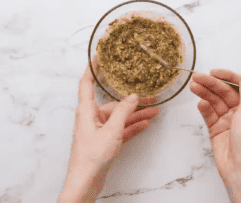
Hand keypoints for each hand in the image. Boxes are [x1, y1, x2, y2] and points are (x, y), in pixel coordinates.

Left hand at [58, 56, 158, 202]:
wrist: (86, 183)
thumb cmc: (92, 155)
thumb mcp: (111, 130)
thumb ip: (123, 112)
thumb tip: (133, 96)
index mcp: (87, 110)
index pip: (86, 82)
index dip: (92, 68)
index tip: (100, 56)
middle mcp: (92, 116)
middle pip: (113, 103)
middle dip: (132, 99)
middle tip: (148, 94)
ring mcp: (99, 129)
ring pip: (120, 117)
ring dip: (136, 114)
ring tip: (155, 109)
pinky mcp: (105, 140)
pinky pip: (121, 129)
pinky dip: (132, 126)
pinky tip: (145, 123)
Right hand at [189, 64, 240, 179]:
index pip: (238, 85)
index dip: (226, 77)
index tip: (213, 72)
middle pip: (223, 92)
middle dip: (210, 84)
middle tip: (197, 78)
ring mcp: (228, 119)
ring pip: (214, 101)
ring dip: (204, 93)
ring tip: (193, 86)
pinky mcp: (216, 128)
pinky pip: (209, 114)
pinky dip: (204, 108)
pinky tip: (200, 104)